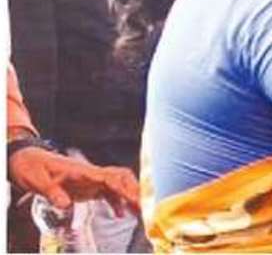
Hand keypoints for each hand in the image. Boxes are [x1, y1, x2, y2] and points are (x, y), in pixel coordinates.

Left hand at [8, 147, 139, 216]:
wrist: (26, 159)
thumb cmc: (31, 165)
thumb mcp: (36, 179)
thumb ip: (51, 191)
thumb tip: (65, 204)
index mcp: (81, 171)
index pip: (108, 177)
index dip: (123, 187)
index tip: (134, 197)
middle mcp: (90, 174)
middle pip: (120, 178)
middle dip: (134, 191)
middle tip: (144, 206)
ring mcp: (91, 180)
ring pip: (118, 186)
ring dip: (129, 197)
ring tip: (139, 212)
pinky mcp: (88, 186)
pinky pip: (108, 193)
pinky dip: (117, 202)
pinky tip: (119, 214)